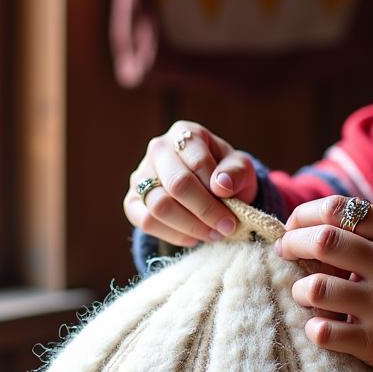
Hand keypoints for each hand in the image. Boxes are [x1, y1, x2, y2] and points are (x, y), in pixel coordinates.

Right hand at [124, 120, 258, 246]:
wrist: (209, 188)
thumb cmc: (225, 173)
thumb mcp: (240, 168)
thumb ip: (235, 172)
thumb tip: (221, 186)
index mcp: (185, 134)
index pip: (197, 163)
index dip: (216, 192)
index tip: (234, 213)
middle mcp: (158, 150)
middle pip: (177, 184)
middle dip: (205, 211)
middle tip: (226, 228)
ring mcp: (140, 175)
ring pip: (159, 206)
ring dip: (190, 226)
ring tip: (213, 234)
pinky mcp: (132, 201)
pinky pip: (146, 222)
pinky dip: (173, 235)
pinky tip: (194, 238)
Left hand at [275, 196, 372, 371]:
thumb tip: (332, 219)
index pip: (340, 209)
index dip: (306, 214)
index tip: (296, 225)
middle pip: (321, 241)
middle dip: (292, 243)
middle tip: (285, 251)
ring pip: (315, 287)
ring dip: (300, 288)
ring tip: (304, 291)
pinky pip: (325, 332)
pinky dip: (314, 327)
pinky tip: (319, 325)